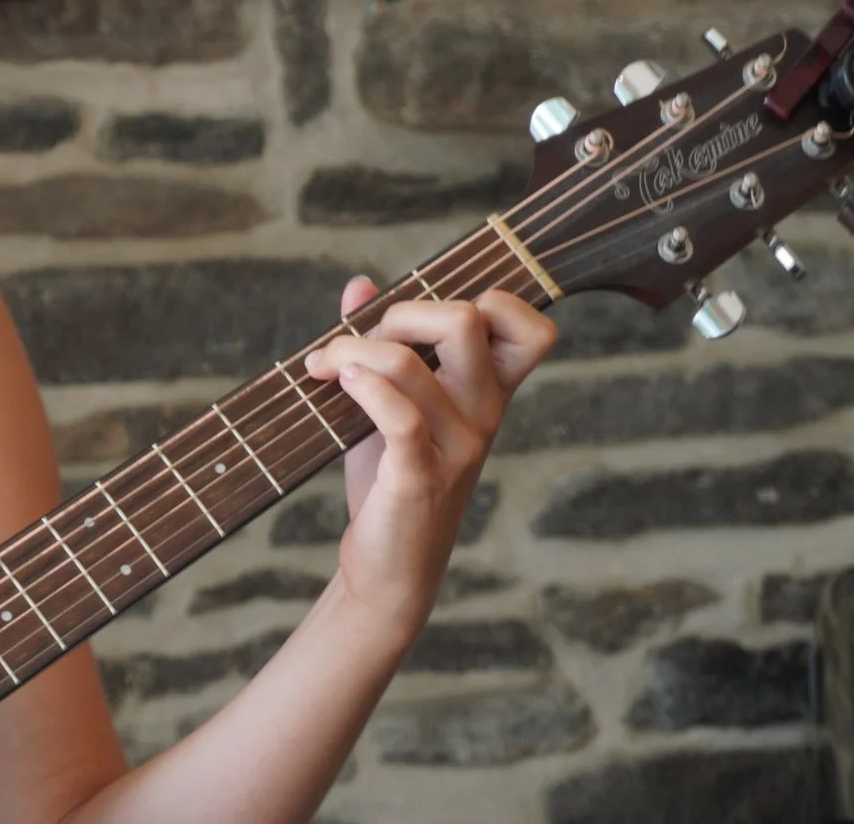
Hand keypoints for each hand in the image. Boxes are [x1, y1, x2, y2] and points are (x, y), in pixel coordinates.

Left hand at [301, 279, 556, 634]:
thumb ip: (381, 342)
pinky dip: (360, 386)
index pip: (533, 328)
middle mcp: (486, 414)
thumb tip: (360, 285)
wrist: (389, 567)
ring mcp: (458, 447)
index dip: (485, 300)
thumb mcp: (390, 404)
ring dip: (349, 350)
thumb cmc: (390, 479)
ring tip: (320, 367)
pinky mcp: (420, 477)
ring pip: (410, 361)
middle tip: (357, 345)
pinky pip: (397, 412)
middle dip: (399, 313)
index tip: (421, 321)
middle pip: (467, 319)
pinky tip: (335, 385)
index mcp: (490, 392)